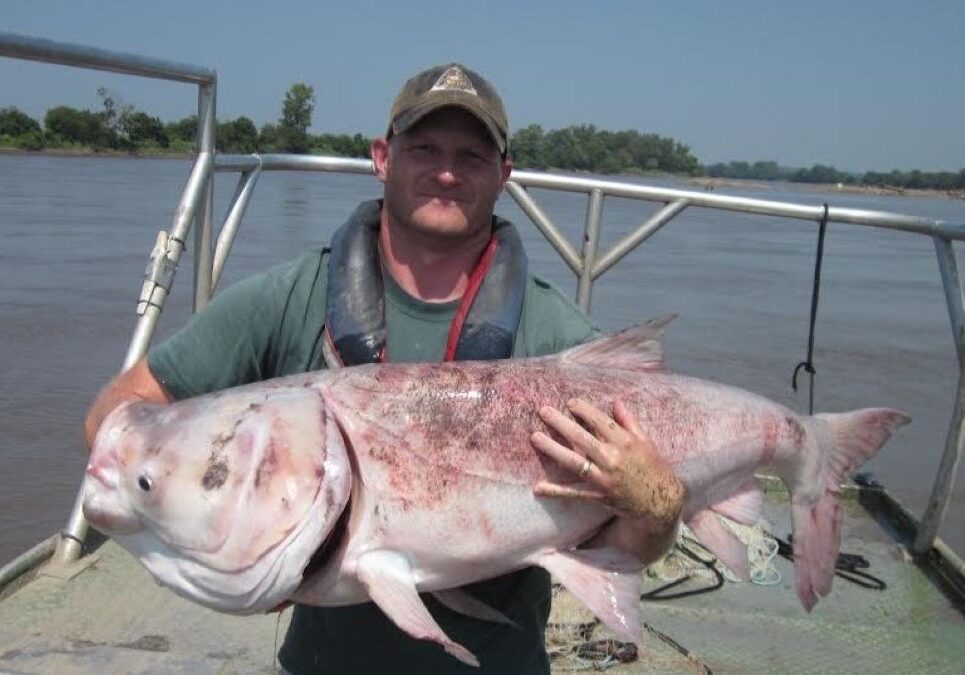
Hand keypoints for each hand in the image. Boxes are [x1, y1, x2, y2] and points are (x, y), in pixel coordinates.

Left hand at [530, 398, 683, 527]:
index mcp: (626, 442)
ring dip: (553, 449)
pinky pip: (574, 494)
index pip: (600, 421)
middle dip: (561, 423)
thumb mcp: (646, 442)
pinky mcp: (599, 496)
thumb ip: (629, 422)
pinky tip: (539, 487)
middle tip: (543, 411)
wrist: (662, 502)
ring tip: (535, 437)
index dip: (583, 410)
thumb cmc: (655, 469)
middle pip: (582, 437)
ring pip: (574, 461)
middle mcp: (613, 458)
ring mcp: (604, 478)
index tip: (569, 402)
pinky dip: (556, 491)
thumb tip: (616, 402)